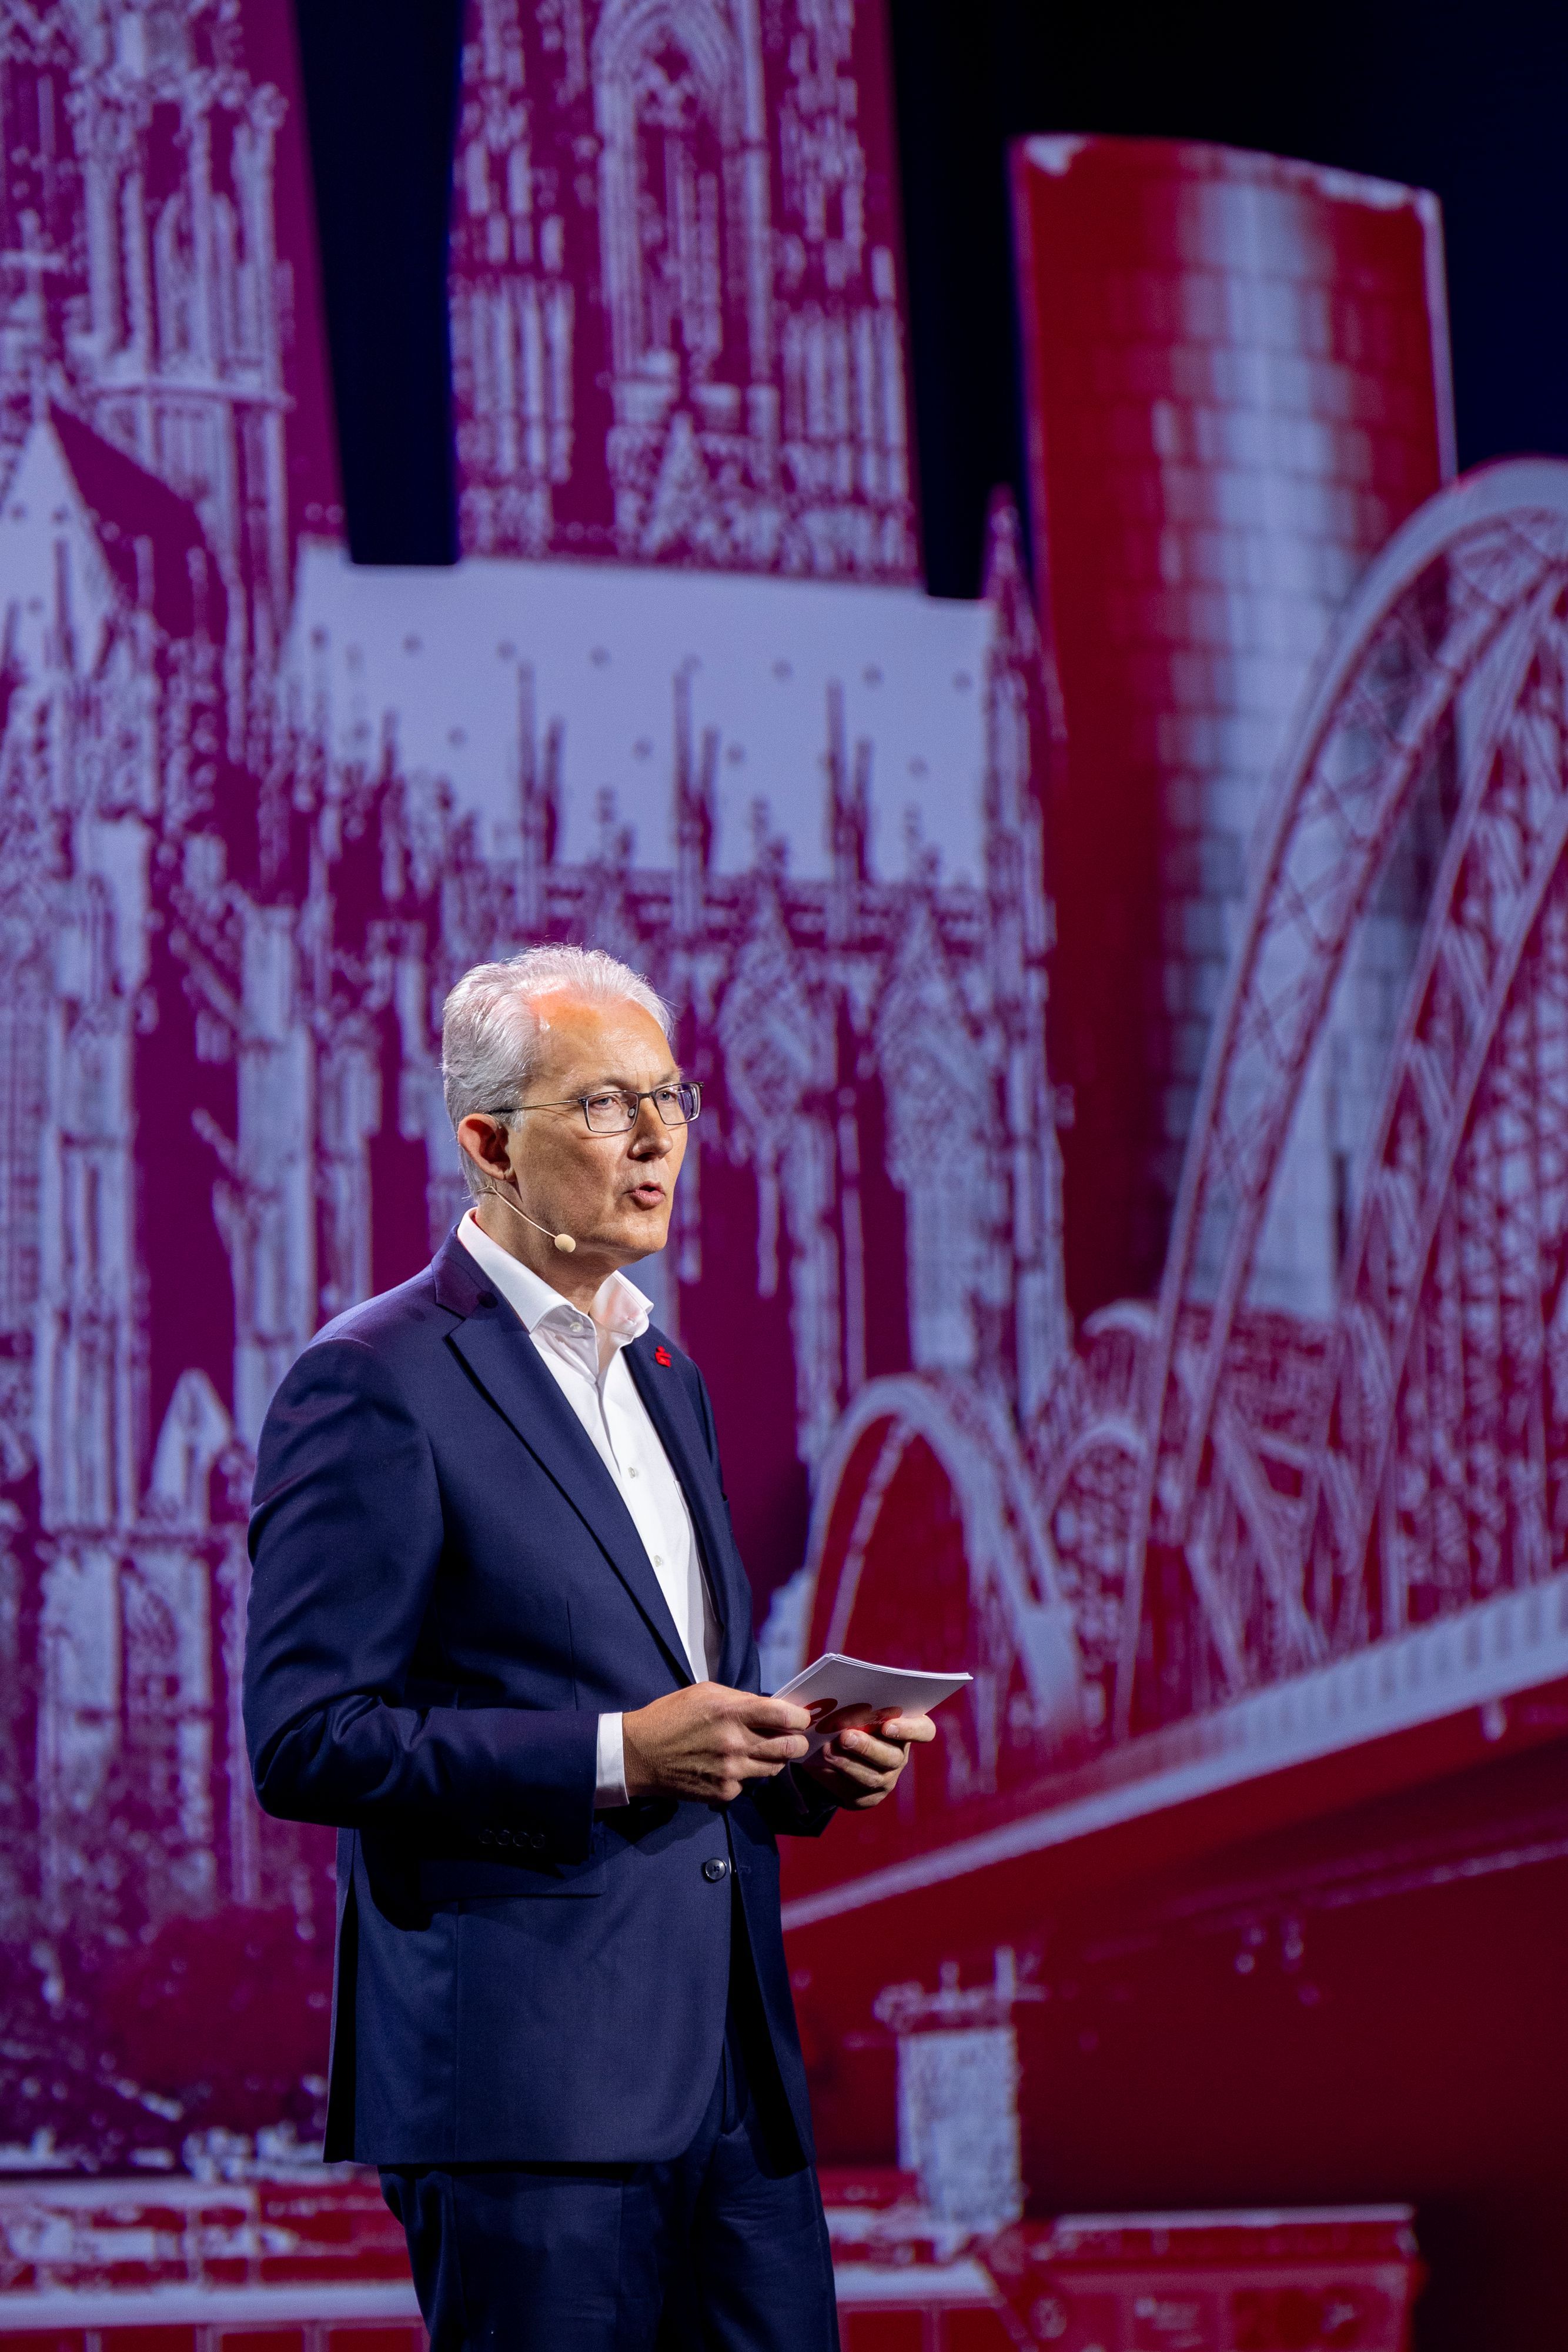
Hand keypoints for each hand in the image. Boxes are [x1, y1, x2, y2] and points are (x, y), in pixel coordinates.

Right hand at [622, 1682, 812, 1803]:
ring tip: (755, 1749)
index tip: (801, 1718)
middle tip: (789, 1737)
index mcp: (731, 1712)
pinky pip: (749, 1784)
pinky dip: (745, 1775)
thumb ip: (741, 1700)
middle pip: (790, 1748)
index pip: (785, 1717)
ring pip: (774, 1768)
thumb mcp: (705, 1693)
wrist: (638, 1754)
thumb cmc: (671, 1717)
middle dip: (796, 1742)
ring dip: (772, 1759)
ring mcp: (730, 1772)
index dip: (801, 1718)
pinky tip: (728, 1765)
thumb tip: (772, 1708)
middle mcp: (735, 1744)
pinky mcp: (723, 1792)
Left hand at [804, 1709, 935, 1809]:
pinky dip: (832, 1778)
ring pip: (871, 1778)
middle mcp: (899, 1756)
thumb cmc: (848, 1717)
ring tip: (826, 1751)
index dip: (910, 1729)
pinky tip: (818, 1766)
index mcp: (905, 1728)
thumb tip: (841, 1693)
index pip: (924, 1730)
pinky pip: (851, 1792)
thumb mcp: (855, 1706)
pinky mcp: (865, 1798)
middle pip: (892, 1757)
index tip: (888, 1725)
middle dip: (867, 1747)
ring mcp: (885, 1780)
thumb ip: (857, 1702)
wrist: (832, 1750)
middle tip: (845, 1737)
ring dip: (847, 1763)